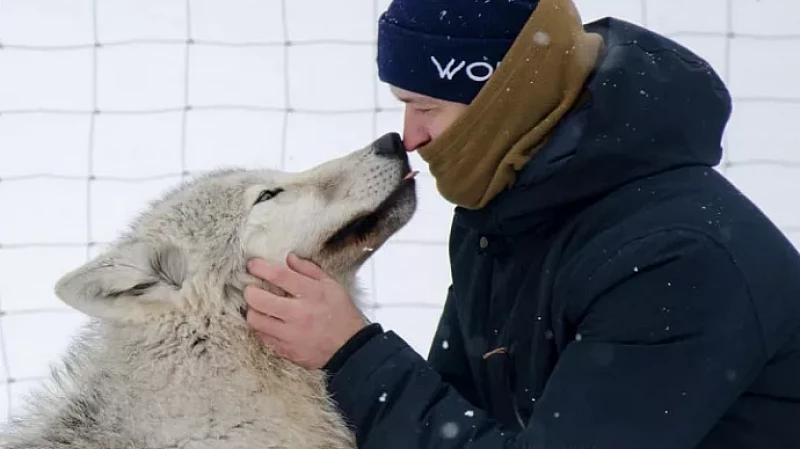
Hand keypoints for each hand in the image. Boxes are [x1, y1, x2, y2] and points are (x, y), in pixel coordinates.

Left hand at [243, 253, 366, 369]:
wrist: (350, 349)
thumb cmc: (342, 315)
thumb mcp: (332, 286)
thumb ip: (309, 270)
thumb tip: (289, 258)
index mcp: (312, 294)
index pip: (278, 276)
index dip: (260, 267)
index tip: (252, 264)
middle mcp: (299, 313)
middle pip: (258, 299)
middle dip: (250, 290)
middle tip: (252, 288)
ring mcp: (290, 334)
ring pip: (255, 320)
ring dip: (252, 310)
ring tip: (258, 306)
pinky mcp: (285, 350)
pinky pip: (262, 336)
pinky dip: (261, 327)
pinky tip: (268, 322)